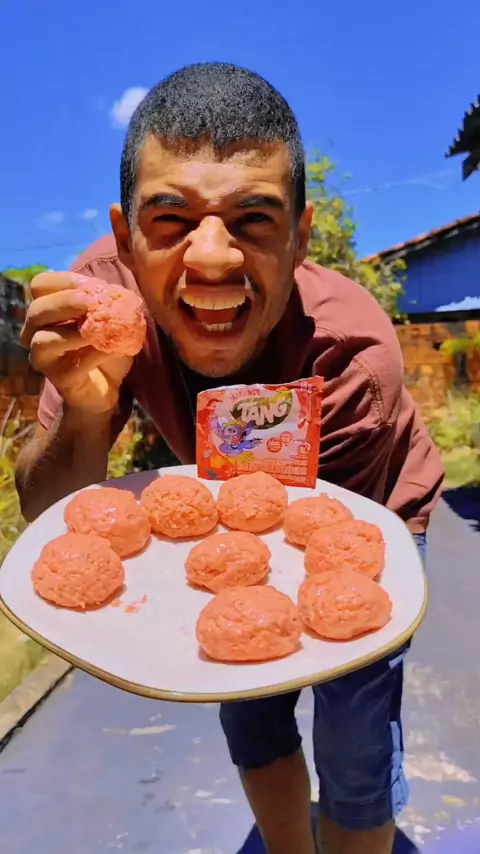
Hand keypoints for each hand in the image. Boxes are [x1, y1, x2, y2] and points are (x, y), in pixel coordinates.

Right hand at [21, 272, 132, 415]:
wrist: (108, 385)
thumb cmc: (103, 346)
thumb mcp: (109, 319)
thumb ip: (107, 303)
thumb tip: (113, 292)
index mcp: (48, 310)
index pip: (40, 285)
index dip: (64, 281)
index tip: (91, 285)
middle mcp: (37, 331)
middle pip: (37, 310)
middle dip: (63, 303)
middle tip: (89, 302)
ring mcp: (44, 357)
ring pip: (43, 339)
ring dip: (74, 332)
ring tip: (100, 329)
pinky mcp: (58, 378)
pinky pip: (72, 364)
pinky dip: (93, 355)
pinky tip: (111, 349)